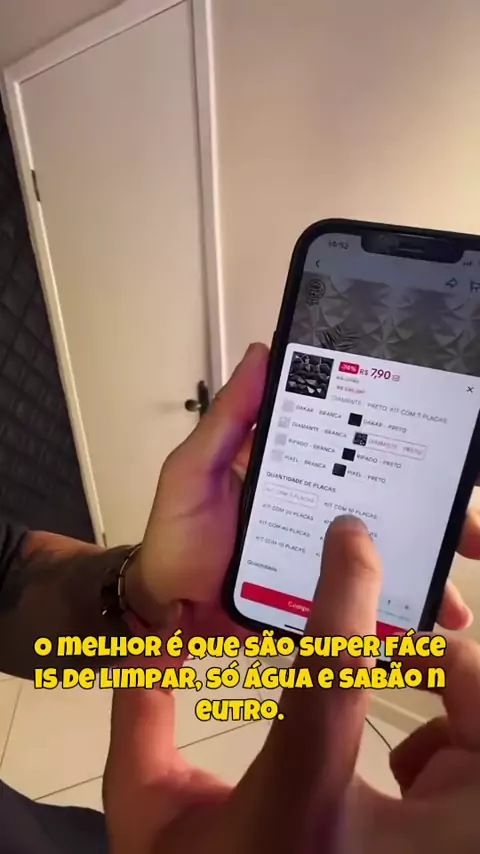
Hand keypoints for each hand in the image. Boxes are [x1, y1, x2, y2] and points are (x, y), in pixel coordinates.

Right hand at [105, 519, 479, 853]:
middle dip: (451, 666)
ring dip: (462, 716)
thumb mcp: (148, 816)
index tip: (350, 535)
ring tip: (410, 743)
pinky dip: (463, 764)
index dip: (344, 596)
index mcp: (298, 809)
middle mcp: (384, 841)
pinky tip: (415, 789)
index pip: (333, 679)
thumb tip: (157, 636)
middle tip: (411, 659)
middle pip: (471, 705)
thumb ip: (142, 720)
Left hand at [126, 342, 477, 641]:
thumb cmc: (178, 535)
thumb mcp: (193, 470)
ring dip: (428, 564)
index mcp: (296, 462)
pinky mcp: (324, 590)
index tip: (445, 444)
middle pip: (389, 497)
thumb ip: (227, 420)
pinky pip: (368, 592)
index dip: (399, 440)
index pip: (356, 440)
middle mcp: (320, 500)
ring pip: (389, 547)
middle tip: (469, 530)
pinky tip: (426, 619)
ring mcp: (325, 548)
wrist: (167, 612)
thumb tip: (262, 354)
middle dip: (438, 511)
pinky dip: (399, 603)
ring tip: (453, 595)